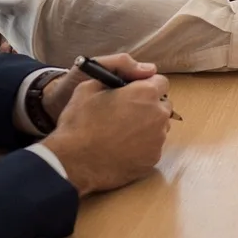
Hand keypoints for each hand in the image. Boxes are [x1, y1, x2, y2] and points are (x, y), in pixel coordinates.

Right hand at [36, 56, 170, 195]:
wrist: (74, 162)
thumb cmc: (79, 123)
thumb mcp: (89, 87)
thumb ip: (116, 75)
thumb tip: (134, 75)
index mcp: (145, 93)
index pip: (161, 82)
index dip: (147, 85)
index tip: (135, 91)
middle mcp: (158, 115)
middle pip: (163, 105)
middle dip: (150, 105)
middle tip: (127, 112)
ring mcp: (157, 139)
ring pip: (160, 127)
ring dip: (148, 126)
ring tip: (123, 132)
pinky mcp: (153, 159)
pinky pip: (153, 147)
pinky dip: (143, 146)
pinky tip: (123, 148)